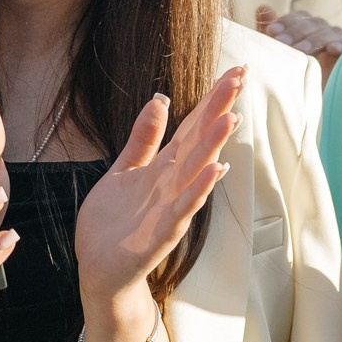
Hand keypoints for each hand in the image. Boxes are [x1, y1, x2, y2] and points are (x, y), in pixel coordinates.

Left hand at [75, 67, 243, 308]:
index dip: (212, 98)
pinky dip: (199, 190)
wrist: (99, 271)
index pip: (193, 126)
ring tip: (232, 117)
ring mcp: (170, 208)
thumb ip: (143, 139)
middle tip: (242, 78)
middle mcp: (173, 184)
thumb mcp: (123, 171)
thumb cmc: (113, 225)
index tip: (236, 70)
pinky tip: (214, 170)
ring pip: (197, 171)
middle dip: (220, 110)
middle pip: (200, 140)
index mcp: (163, 168)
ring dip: (214, 145)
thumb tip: (159, 99)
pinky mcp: (162, 234)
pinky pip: (184, 208)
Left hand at [255, 7, 341, 80]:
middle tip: (281, 41)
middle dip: (296, 31)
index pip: (299, 17)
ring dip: (314, 39)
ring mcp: (339, 42)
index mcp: (308, 28)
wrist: (313, 100)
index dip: (286, 22)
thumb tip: (263, 7)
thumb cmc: (294, 74)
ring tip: (301, 49)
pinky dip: (341, 45)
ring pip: (329, 32)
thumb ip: (271, 32)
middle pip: (313, 23)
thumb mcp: (279, 54)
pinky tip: (332, 50)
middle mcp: (324, 32)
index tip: (270, 31)